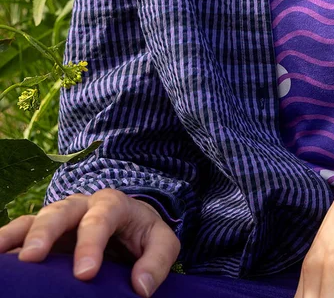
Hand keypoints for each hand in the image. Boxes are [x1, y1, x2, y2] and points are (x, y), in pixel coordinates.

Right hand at [0, 188, 179, 296]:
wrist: (129, 223)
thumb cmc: (142, 234)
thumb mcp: (161, 241)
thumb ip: (157, 260)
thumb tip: (141, 287)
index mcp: (113, 204)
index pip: (102, 217)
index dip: (92, 243)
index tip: (85, 274)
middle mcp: (82, 206)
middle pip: (62, 210)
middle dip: (46, 232)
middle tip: (32, 258)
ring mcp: (59, 217)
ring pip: (36, 218)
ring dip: (19, 235)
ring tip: (4, 255)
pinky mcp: (43, 232)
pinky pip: (21, 231)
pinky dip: (7, 241)